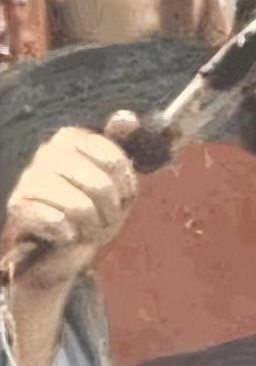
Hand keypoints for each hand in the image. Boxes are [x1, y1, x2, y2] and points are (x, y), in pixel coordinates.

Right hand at [2, 113, 139, 290]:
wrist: (62, 246)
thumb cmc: (94, 209)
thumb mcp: (118, 179)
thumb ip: (122, 146)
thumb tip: (128, 119)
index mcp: (72, 139)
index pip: (116, 163)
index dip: (125, 188)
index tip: (121, 197)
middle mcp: (47, 152)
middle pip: (101, 187)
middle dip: (110, 212)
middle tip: (104, 220)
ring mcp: (30, 178)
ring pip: (80, 208)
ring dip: (91, 228)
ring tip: (86, 229)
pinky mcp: (18, 205)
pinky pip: (57, 222)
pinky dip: (69, 235)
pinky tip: (66, 235)